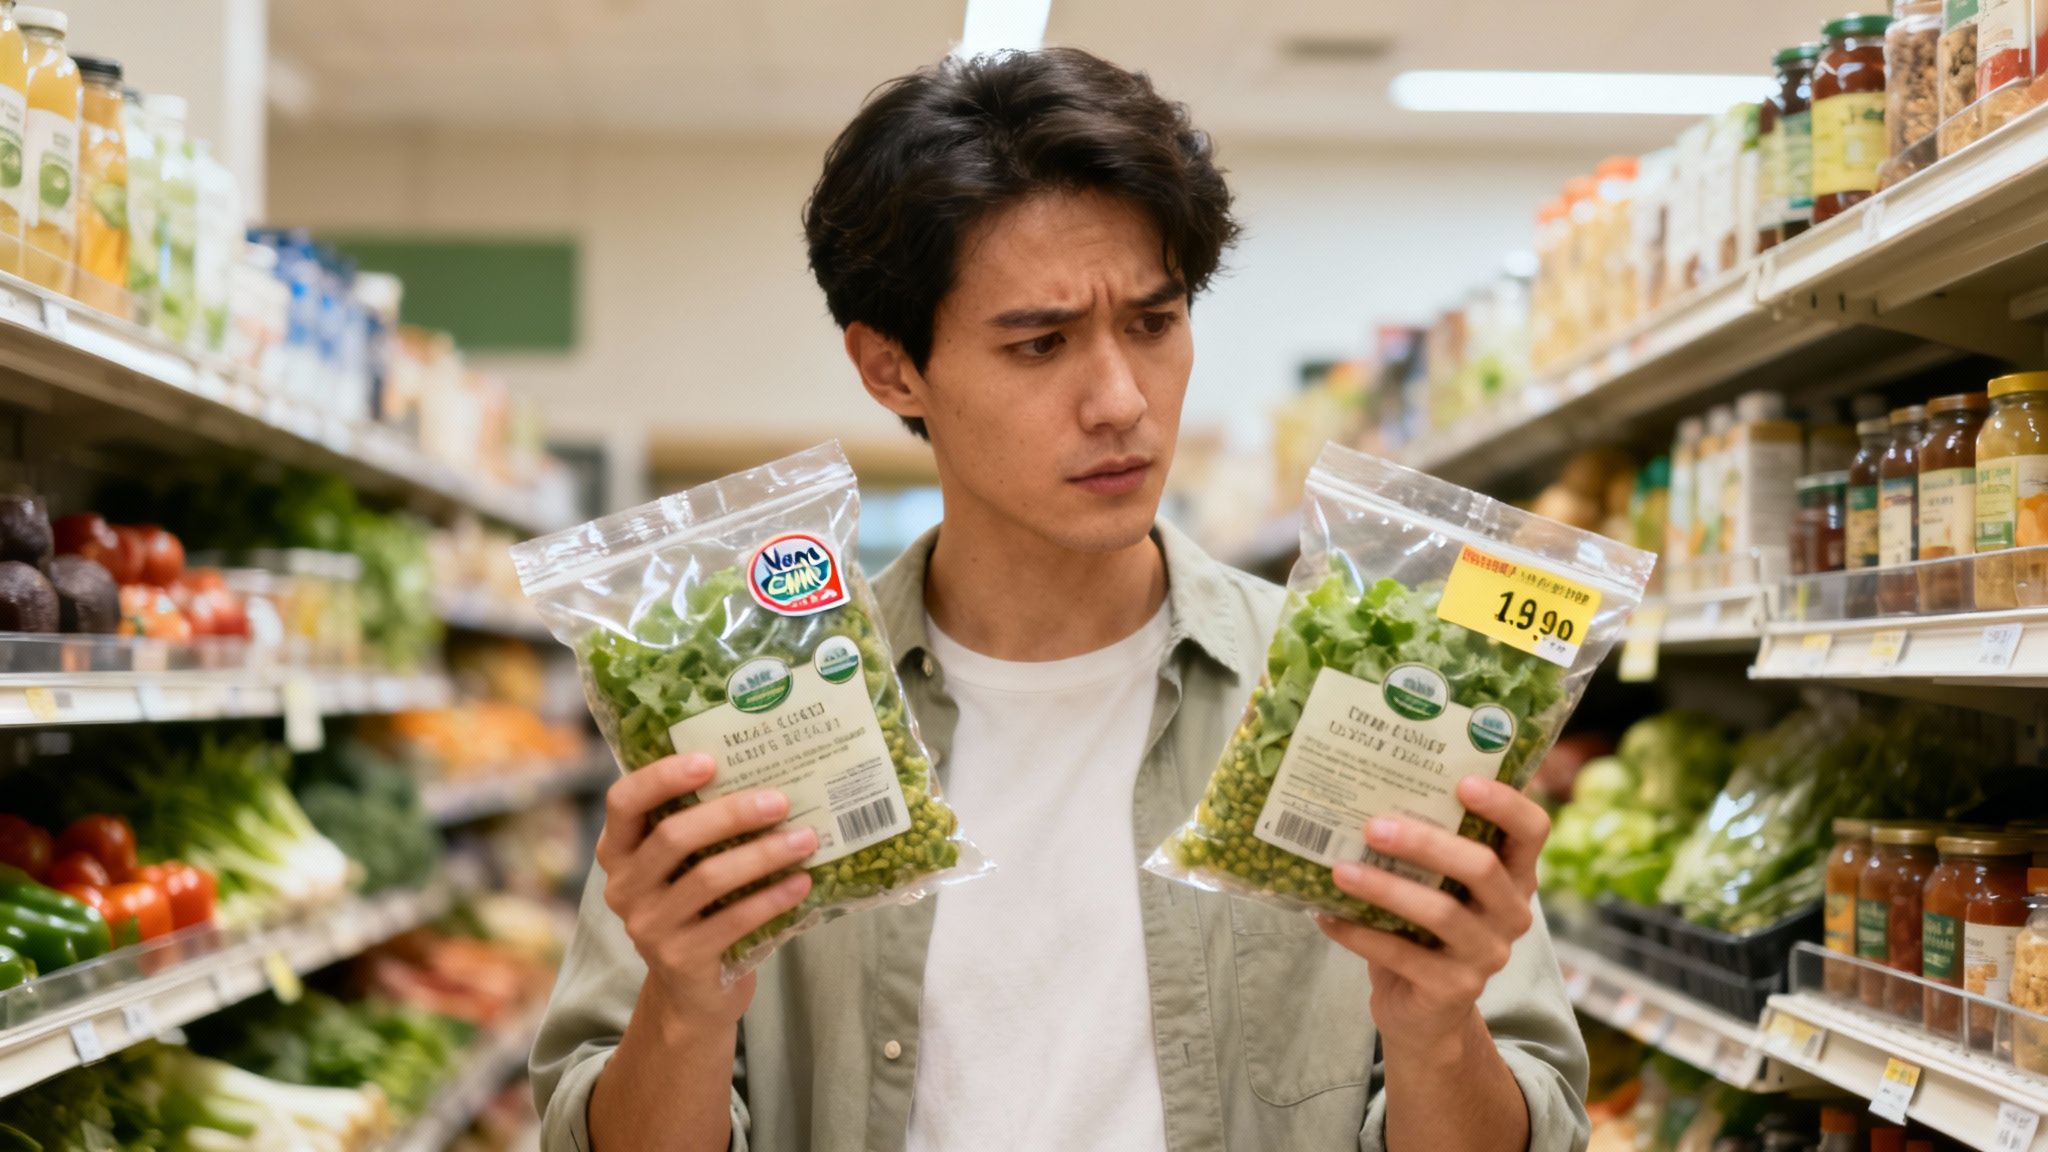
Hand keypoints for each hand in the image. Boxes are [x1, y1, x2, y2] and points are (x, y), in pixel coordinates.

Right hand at [595, 753, 815, 1031]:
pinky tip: (801, 882)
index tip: (710, 761)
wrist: (692, 993)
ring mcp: (648, 927)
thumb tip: (770, 776)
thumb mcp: (683, 868)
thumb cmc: (697, 910)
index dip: (662, 777)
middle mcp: (623, 888)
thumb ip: (701, 828)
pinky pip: (733, 920)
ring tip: (806, 839)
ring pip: (708, 877)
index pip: (623, 802)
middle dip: (732, 813)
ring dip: (764, 854)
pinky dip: (772, 897)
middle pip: (674, 836)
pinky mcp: (681, 960)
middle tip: (780, 801)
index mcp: (618, 851)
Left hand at [1316, 778, 1549, 1045]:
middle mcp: (1511, 914)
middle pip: (1481, 867)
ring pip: (1441, 913)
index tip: (1463, 781)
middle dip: (1425, 842)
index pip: (1532, 830)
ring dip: (1384, 888)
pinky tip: (1326, 916)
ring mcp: (1487, 955)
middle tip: (1373, 826)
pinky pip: (1402, 955)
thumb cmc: (1424, 929)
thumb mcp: (1436, 886)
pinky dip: (1359, 933)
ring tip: (1340, 871)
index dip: (1506, 803)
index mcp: (1513, 876)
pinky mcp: (1454, 989)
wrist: (1424, 1012)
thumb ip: (1423, 848)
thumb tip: (1361, 794)